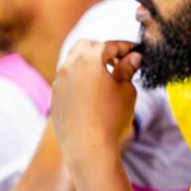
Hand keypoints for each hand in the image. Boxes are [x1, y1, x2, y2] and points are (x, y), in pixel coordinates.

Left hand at [51, 39, 139, 167]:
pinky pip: (67, 80)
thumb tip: (133, 57)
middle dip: (102, 49)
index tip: (135, 50)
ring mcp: (59, 81)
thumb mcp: (126, 90)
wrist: (87, 145)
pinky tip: (91, 93)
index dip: (125, 46)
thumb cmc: (111, 116)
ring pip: (73, 62)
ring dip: (88, 63)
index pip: (110, 45)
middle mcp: (70, 65)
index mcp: (89, 59)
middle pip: (86, 46)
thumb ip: (128, 69)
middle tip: (117, 60)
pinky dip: (79, 79)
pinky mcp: (55, 96)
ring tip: (104, 77)